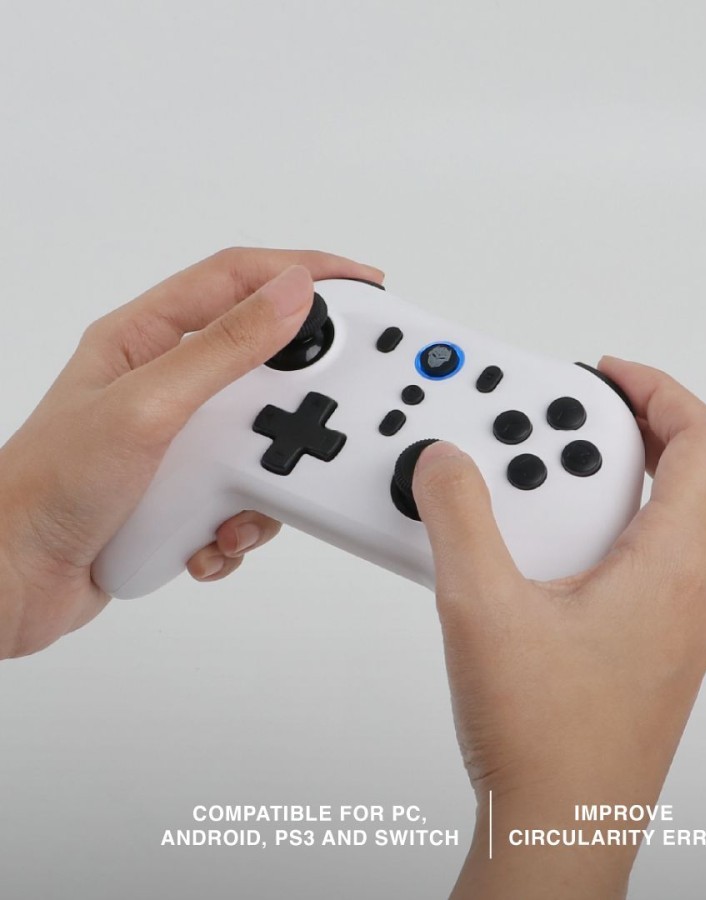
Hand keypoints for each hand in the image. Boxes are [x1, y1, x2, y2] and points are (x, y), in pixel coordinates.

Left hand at [0, 248, 382, 658]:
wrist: (15, 580)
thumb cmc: (48, 488)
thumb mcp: (149, 407)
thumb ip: (225, 348)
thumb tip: (291, 295)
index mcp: (146, 338)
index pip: (238, 277)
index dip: (304, 269)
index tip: (359, 282)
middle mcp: (167, 382)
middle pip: (264, 363)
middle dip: (298, 398)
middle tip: (328, 410)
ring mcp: (179, 438)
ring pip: (262, 438)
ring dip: (265, 478)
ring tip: (235, 502)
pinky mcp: (187, 487)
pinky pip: (246, 493)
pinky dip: (240, 523)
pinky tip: (207, 537)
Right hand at [412, 358, 705, 898]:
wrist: (559, 829)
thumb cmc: (545, 740)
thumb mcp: (481, 608)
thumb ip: (457, 518)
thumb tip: (444, 462)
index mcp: (672, 568)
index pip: (702, 441)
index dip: (657, 390)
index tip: (604, 373)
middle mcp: (690, 593)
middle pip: (690, 473)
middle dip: (629, 428)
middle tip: (567, 420)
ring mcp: (677, 625)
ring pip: (668, 519)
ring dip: (613, 481)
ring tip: (543, 480)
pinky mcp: (652, 648)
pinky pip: (646, 561)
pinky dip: (606, 530)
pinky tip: (543, 549)